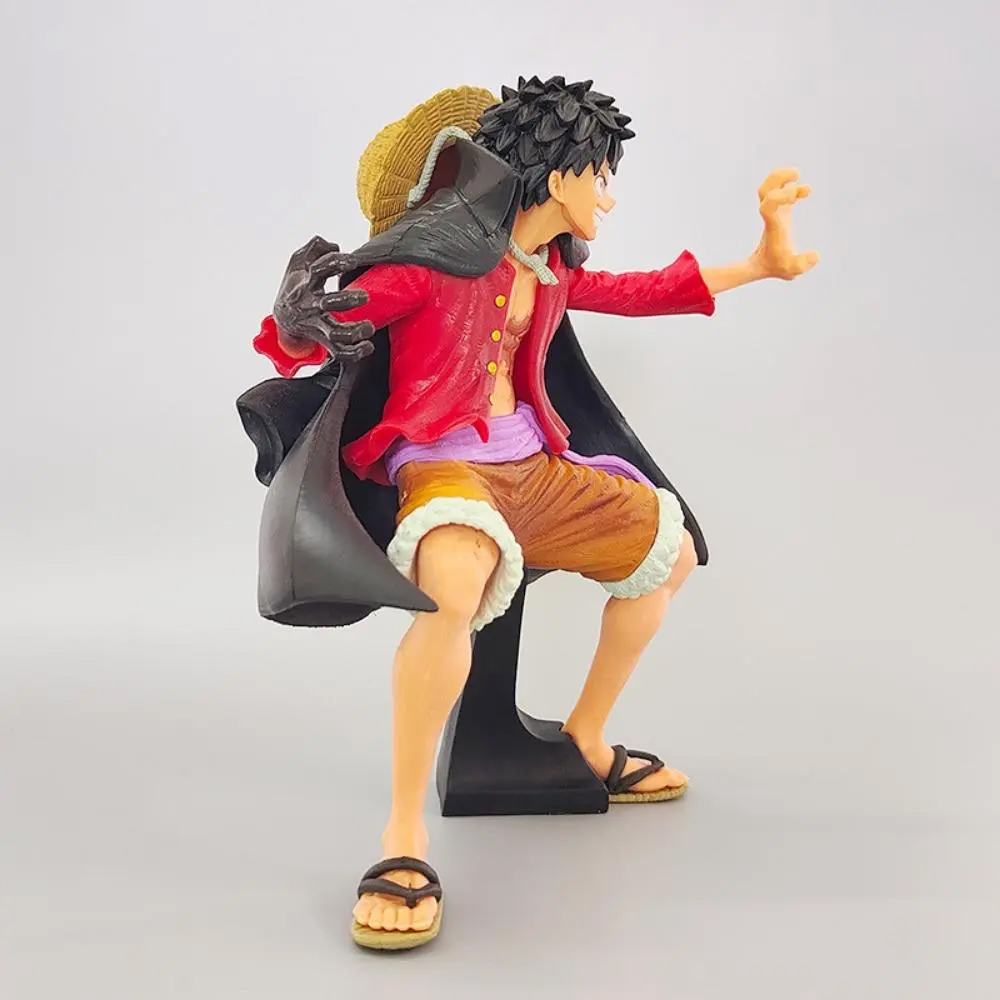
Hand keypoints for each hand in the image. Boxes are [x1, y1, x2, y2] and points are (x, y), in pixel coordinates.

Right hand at [273, 236, 375, 362]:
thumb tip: (334, 244)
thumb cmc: (296, 286)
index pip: (319, 270)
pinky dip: (355, 353)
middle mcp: (310, 306)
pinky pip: (339, 352)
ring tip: (369, 327)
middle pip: (328, 304)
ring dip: (354, 332)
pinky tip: (368, 345)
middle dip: (348, 299)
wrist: (283, 316)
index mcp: (304, 285)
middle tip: (365, 296)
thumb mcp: (298, 262)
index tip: (352, 260)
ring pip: (334, 335)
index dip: (335, 263)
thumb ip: (314, 247)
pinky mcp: (323, 341)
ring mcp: (316, 325)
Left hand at [750, 168, 818, 279]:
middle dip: (777, 177)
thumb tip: (815, 255)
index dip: (780, 195)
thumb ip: (803, 264)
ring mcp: (773, 210)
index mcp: (772, 224)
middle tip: (796, 174)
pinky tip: (806, 191)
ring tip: (797, 175)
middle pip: (764, 189)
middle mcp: (770, 214)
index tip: (797, 194)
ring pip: (769, 186)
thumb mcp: (791, 270)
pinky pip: (779, 191)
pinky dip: (790, 185)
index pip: (768, 204)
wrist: (763, 264)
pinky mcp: (779, 210)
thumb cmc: (776, 265)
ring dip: (781, 176)